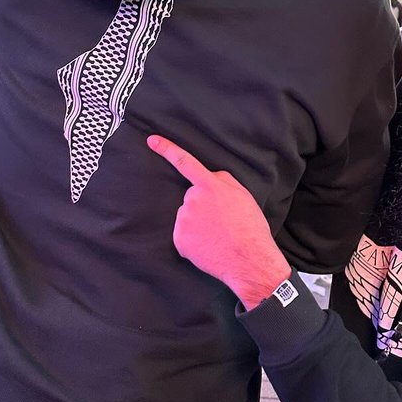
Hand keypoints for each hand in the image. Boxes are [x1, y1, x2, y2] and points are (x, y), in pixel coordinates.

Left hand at [147, 134, 290, 309]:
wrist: (249, 260)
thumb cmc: (250, 227)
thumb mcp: (243, 195)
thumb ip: (223, 180)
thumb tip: (210, 176)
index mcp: (210, 186)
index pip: (185, 162)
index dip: (167, 149)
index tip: (152, 140)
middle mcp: (192, 200)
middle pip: (192, 197)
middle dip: (202, 206)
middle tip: (221, 221)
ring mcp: (183, 220)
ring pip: (187, 217)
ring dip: (198, 224)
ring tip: (217, 235)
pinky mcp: (179, 240)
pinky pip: (184, 236)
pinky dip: (194, 241)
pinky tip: (209, 246)